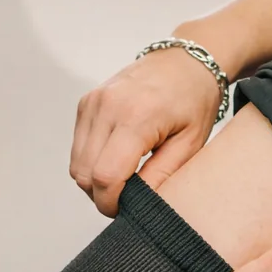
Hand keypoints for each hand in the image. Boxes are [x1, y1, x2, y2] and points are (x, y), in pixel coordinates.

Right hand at [70, 0, 271, 216]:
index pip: (105, 176)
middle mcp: (107, 107)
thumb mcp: (190, 144)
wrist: (187, 59)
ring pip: (76, 163)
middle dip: (101, 195)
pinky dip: (91, 161)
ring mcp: (93, 102)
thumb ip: (161, 177)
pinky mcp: (86, 102)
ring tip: (122, 180)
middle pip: (84, 173)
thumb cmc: (195, 99)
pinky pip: (78, 146)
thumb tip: (138, 205)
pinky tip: (116, 160)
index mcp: (136, 117)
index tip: (125, 211)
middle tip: (126, 200)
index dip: (110, 203)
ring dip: (93, 180)